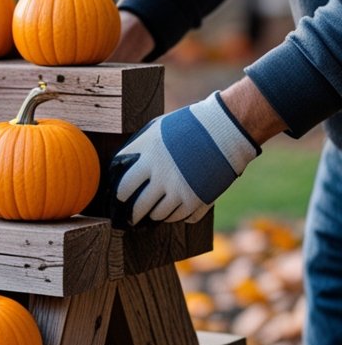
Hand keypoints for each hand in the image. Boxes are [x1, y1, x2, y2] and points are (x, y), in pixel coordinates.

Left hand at [109, 92, 260, 226]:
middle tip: (130, 218)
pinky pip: (181, 218)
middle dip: (132, 215)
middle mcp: (164, 178)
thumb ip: (137, 149)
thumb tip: (119, 166)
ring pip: (160, 216)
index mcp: (150, 159)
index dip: (119, 196)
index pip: (124, 188)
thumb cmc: (186, 126)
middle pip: (140, 208)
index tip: (119, 199)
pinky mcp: (199, 201)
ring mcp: (182, 191)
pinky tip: (176, 208)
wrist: (224, 129)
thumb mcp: (155, 130)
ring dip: (155, 214)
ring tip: (154, 210)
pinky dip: (177, 215)